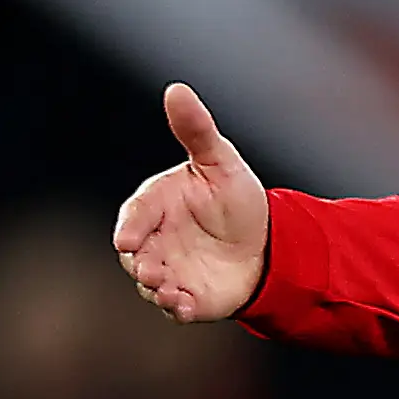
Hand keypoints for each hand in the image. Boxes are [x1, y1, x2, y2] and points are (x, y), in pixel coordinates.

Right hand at [112, 83, 269, 322]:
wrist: (269, 242)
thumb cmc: (237, 199)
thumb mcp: (220, 161)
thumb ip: (196, 130)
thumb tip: (176, 89)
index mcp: (156, 206)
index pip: (135, 216)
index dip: (132, 228)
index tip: (129, 239)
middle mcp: (155, 241)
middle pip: (136, 255)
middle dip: (140, 263)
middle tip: (150, 270)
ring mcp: (169, 271)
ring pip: (151, 283)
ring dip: (156, 289)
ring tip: (168, 291)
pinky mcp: (187, 297)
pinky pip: (174, 307)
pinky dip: (175, 309)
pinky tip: (185, 307)